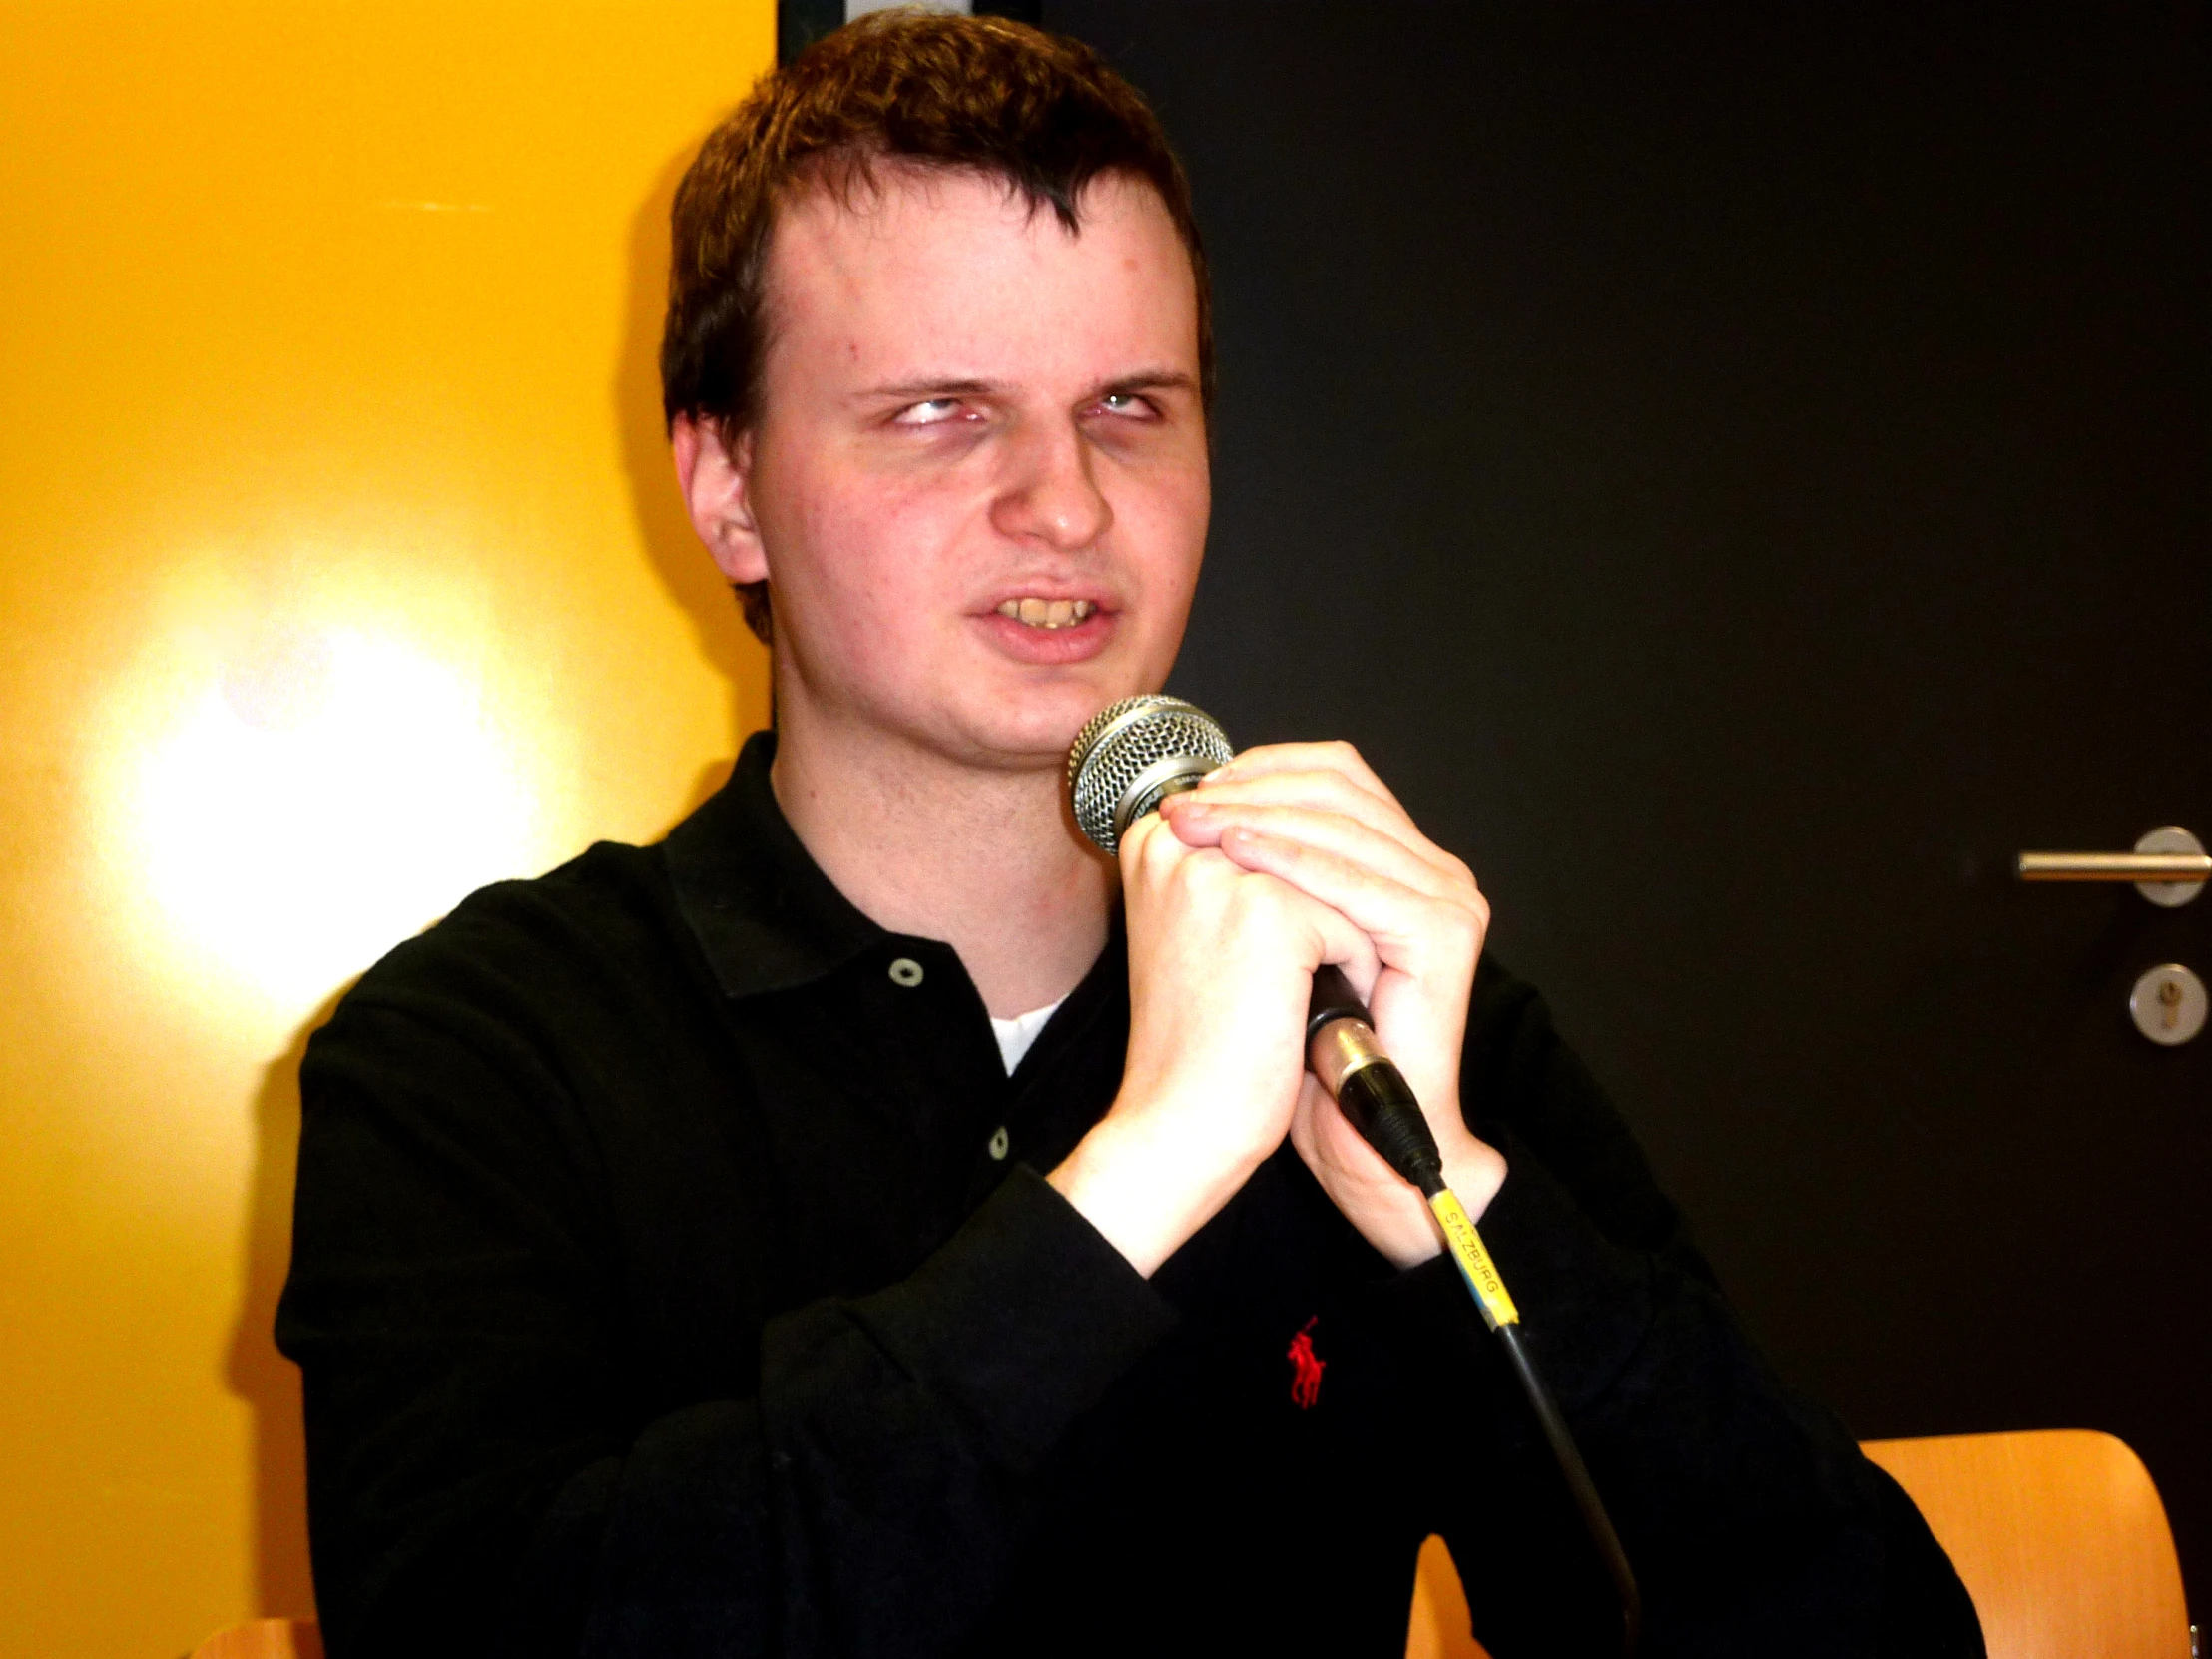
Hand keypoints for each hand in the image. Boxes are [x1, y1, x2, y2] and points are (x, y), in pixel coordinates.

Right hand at [1048, 808, 1375, 1275]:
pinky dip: (1354, 971)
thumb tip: (1308, 827)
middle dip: (1334, 890)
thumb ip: (1233, 866)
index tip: (1301, 922)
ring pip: (1335, 877)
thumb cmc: (1191, 1038)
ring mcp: (1221, 869)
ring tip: (1332, 983)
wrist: (1181, 1120)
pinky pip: (1351, 924)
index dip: (1311, 850)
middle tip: (1320, 962)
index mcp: (1152, 837)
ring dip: (1347, 932)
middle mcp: (1178, 838)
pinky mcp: (1269, 911)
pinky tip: (1323, 1011)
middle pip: (1309, 826)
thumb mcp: (1199, 927)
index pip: (1267, 794)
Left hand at [1156, 742, 1505, 1267]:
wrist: (1356, 1137)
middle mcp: (1435, 869)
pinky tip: (1238, 855)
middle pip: (1341, 787)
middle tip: (1183, 802)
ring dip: (1259, 814)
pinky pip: (1356, 882)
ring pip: (1343, 825)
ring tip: (1196, 820)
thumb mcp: (1272, 936)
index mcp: (1403, 861)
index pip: (1334, 774)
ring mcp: (1447, 898)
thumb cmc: (1305, 1051)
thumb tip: (1189, 804)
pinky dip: (1292, 861)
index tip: (1191, 788)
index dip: (1260, 769)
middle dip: (1252, 786)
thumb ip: (1259, 868)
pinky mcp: (1444, 935)